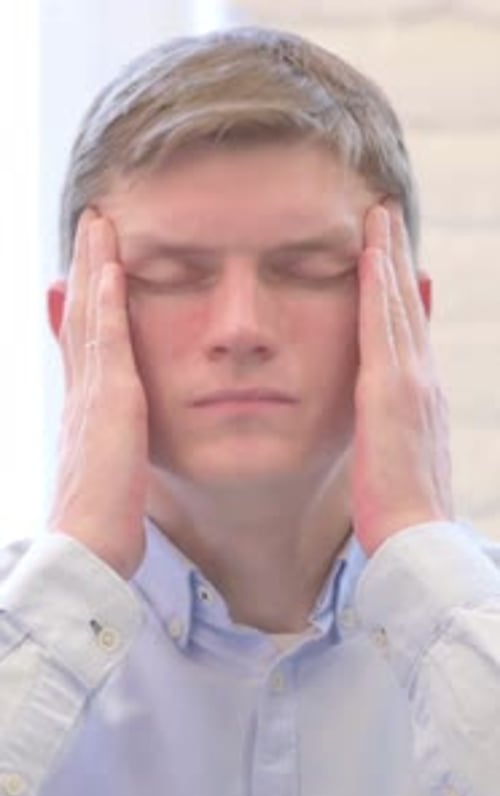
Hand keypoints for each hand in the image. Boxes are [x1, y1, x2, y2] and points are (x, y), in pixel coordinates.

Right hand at [48, 209, 148, 577]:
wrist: (88, 547)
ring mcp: (90, 393)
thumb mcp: (112, 470)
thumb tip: (118, 431)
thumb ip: (115, 442)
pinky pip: (107, 341)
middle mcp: (81, 391)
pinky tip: (114, 268)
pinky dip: (108, 302)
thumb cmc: (104, 520)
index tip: (94, 265)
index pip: (84, 338)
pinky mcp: (108, 402)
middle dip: (87, 268)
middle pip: (81, 316)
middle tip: (92, 224)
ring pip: (90, 316)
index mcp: (85, 406)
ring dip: (94, 268)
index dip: (87, 298)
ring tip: (98, 225)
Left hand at [352, 203, 453, 556]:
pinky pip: (382, 327)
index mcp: (421, 395)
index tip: (391, 255)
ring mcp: (412, 382)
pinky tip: (368, 255)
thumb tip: (378, 414)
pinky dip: (378, 288)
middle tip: (385, 212)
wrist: (417, 537)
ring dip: (387, 256)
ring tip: (378, 214)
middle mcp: (423, 379)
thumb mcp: (396, 460)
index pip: (410, 329)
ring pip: (398, 304)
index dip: (401, 288)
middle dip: (396, 256)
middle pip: (408, 304)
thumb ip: (389, 427)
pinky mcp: (392, 391)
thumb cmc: (402, 510)